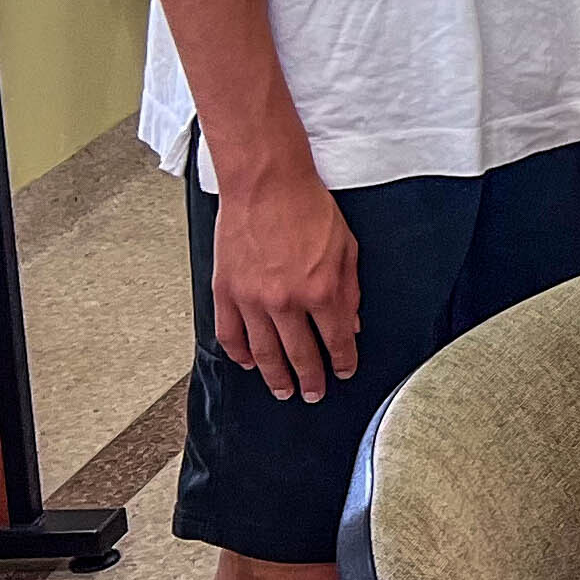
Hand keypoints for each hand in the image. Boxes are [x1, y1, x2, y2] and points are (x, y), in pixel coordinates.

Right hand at [208, 167, 361, 402]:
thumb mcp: (348, 248)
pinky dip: (239, 354)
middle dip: (310, 379)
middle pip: (300, 355)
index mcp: (322, 291)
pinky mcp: (226, 292)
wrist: (267, 185)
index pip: (337, 340)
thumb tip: (353, 324)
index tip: (345, 372)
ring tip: (283, 391)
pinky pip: (230, 335)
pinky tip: (249, 364)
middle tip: (314, 394)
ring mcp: (252, 300)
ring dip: (275, 377)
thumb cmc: (310, 210)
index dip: (343, 361)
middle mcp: (286, 302)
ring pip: (263, 353)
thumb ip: (351, 291)